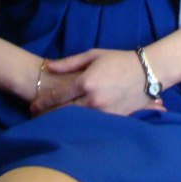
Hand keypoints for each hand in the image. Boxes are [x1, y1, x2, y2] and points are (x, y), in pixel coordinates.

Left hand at [29, 48, 164, 116]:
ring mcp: (103, 112)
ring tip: (49, 123)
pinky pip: (91, 125)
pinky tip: (71, 126)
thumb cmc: (119, 60)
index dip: (42, 103)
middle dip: (47, 116)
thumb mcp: (93, 55)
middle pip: (63, 113)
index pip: (58, 96)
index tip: (33, 107)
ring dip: (62, 122)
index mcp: (86, 82)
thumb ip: (69, 63)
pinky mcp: (113, 119)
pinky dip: (79, 125)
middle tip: (36, 118)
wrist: (147, 73)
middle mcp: (93, 100)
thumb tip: (49, 67)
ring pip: (76, 121)